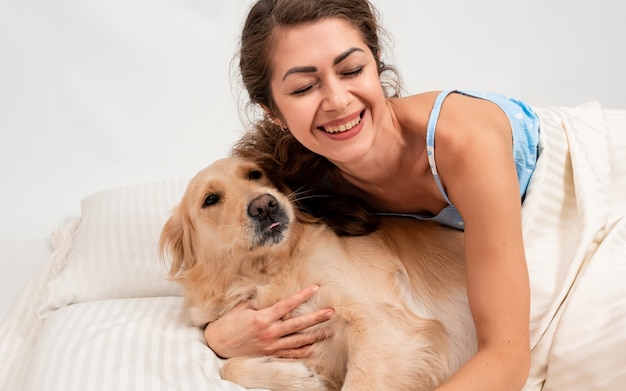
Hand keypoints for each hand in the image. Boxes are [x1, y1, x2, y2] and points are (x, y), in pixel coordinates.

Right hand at [204, 285, 333, 358]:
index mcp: (263, 318)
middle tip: (331, 312)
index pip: (287, 305)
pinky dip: (303, 351)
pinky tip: (314, 346)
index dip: (302, 296)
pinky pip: (290, 354)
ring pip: (298, 341)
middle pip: (298, 325)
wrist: (217, 344)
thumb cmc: (228, 323)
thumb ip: (259, 301)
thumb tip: (272, 292)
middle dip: (317, 318)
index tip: (315, 288)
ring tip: (329, 330)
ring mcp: (271, 346)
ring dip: (315, 335)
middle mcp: (270, 333)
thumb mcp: (242, 307)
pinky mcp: (270, 355)